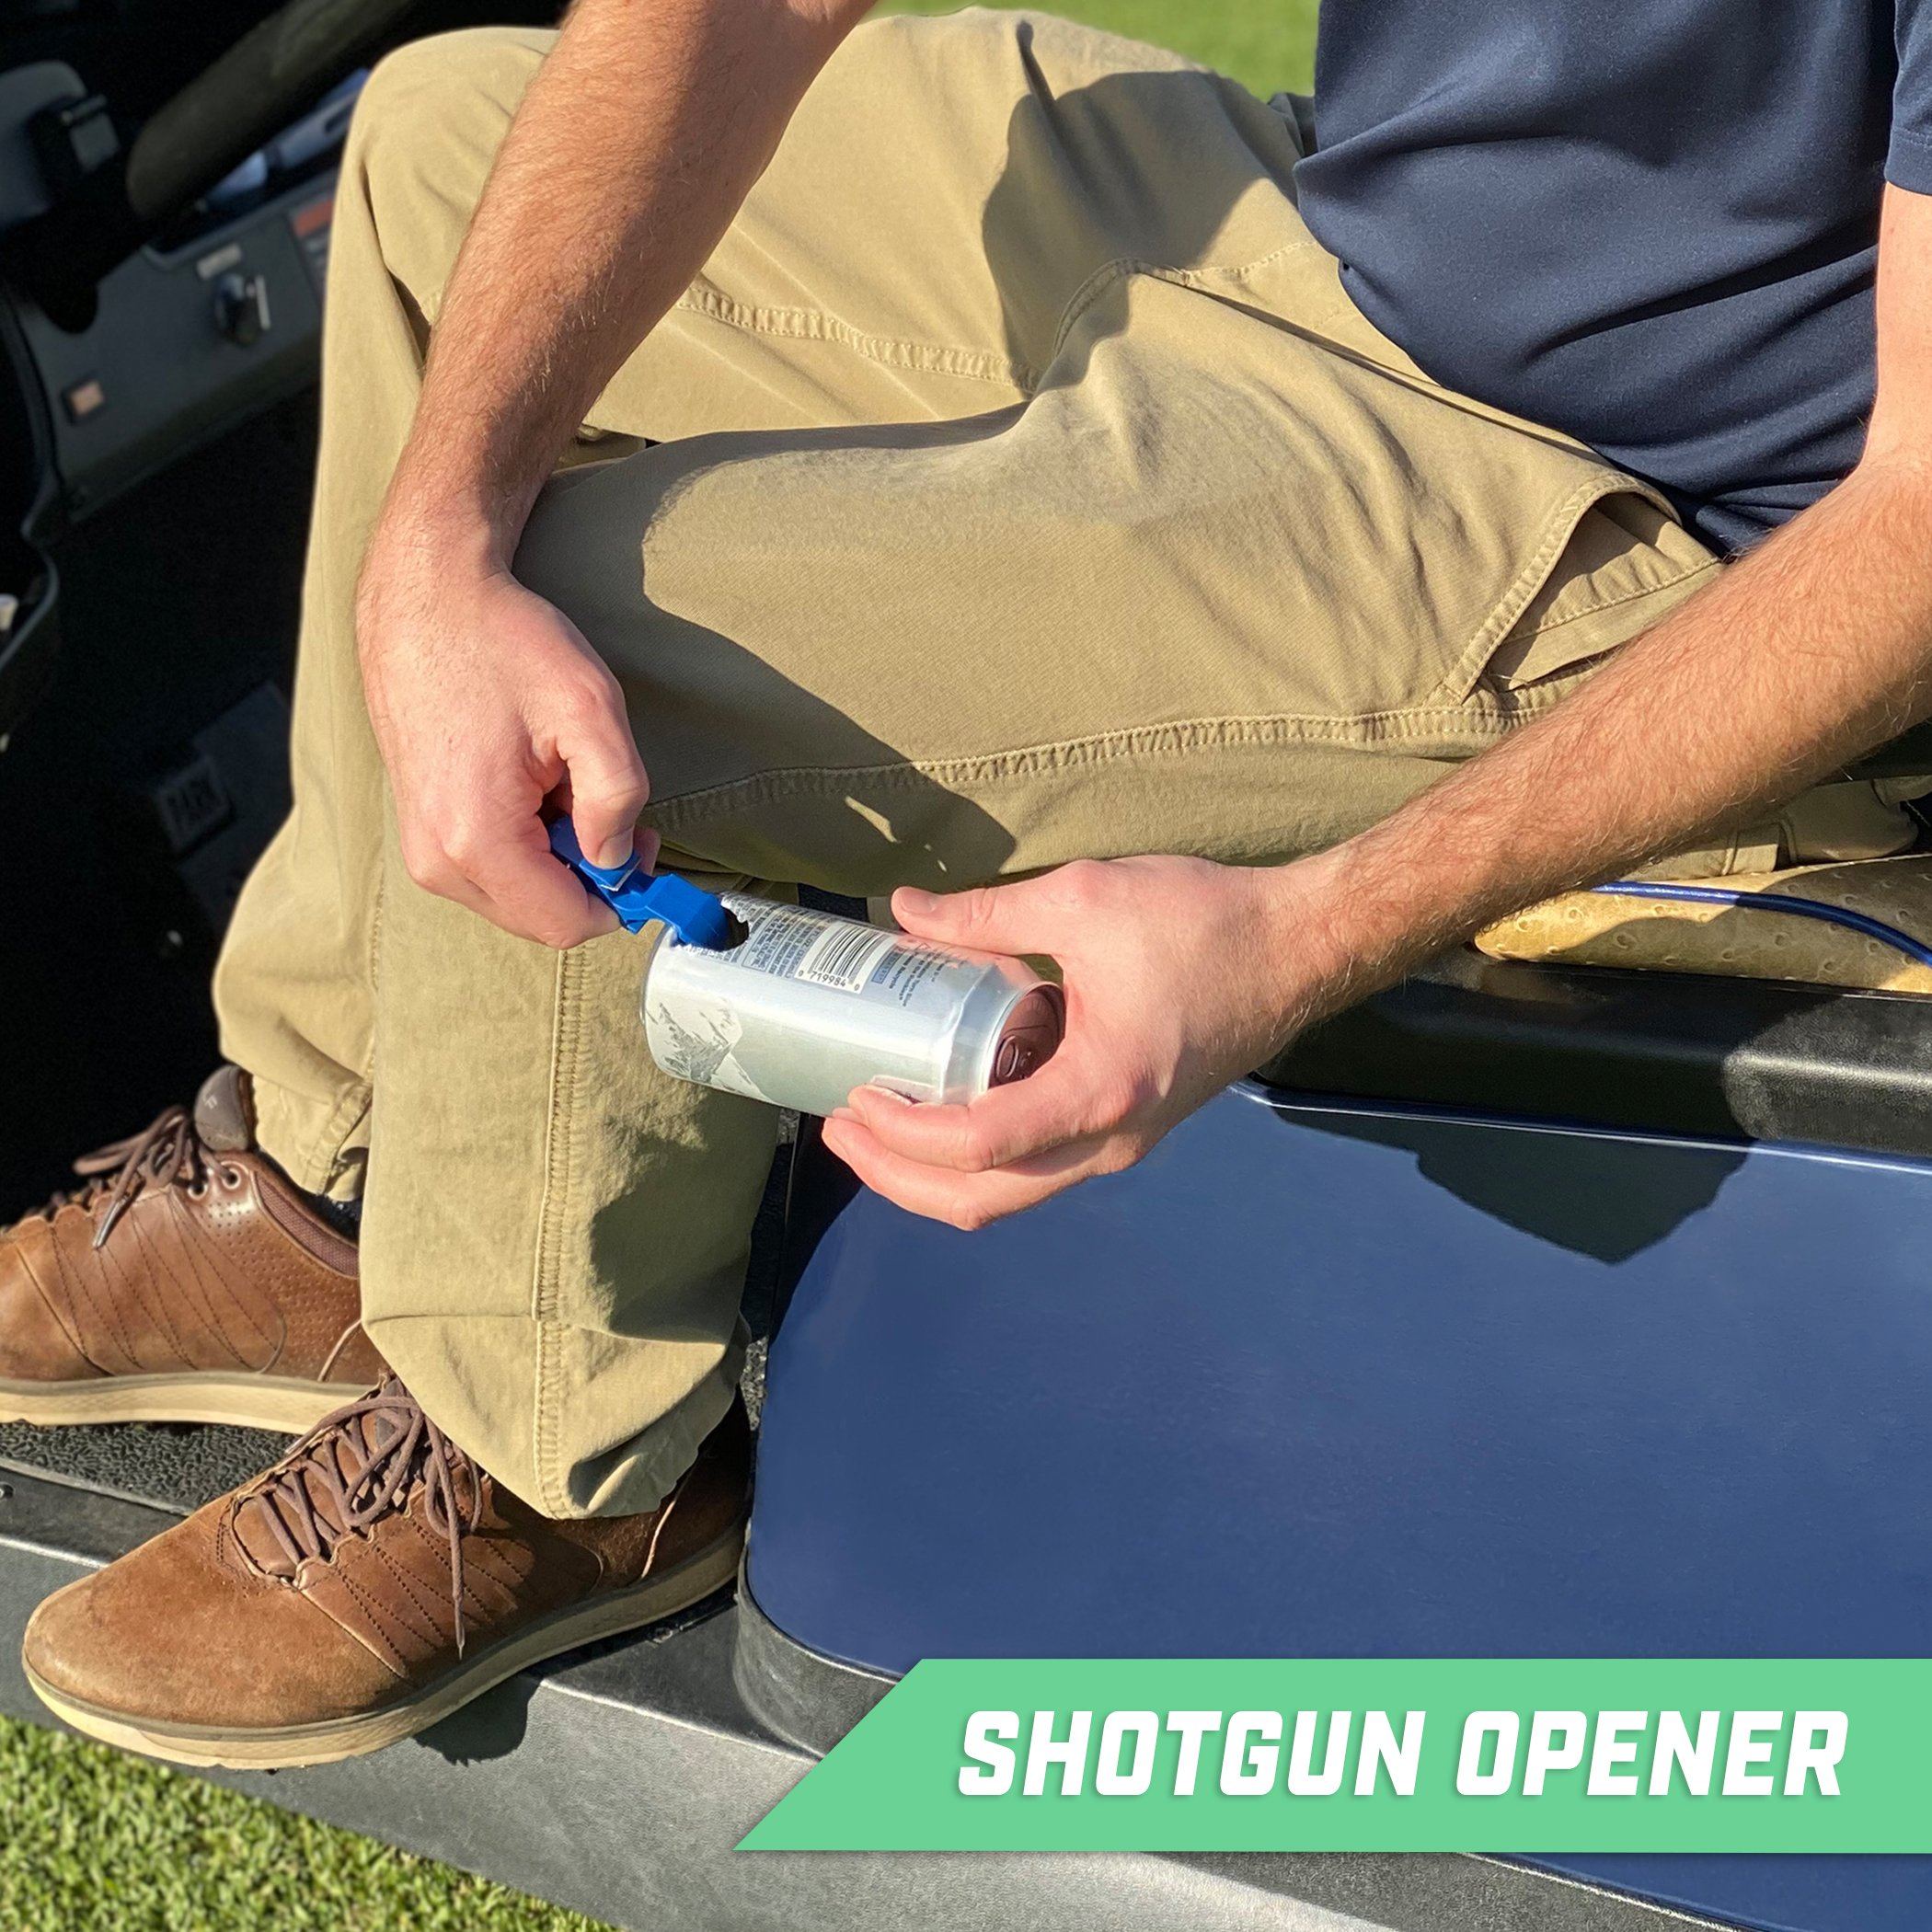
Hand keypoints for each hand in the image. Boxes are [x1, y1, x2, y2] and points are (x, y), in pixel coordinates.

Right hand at [357, 543, 654, 947]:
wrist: (427, 600)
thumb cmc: (503, 644)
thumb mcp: (589, 709)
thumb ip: (617, 797)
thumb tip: (618, 860)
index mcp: (476, 839)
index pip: (567, 924)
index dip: (621, 895)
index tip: (641, 839)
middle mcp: (437, 860)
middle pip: (543, 917)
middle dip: (588, 874)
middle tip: (603, 802)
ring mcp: (422, 850)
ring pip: (520, 897)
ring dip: (558, 855)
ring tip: (558, 781)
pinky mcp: (421, 833)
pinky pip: (493, 871)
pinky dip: (528, 841)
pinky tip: (530, 782)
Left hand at [822, 855, 1331, 1228]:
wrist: (1301, 947)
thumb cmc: (1206, 922)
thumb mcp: (1083, 900)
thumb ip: (985, 913)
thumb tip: (903, 915)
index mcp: (1099, 1090)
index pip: (976, 1145)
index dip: (899, 1131)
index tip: (853, 1093)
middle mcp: (1112, 1141)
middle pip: (981, 1203)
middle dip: (898, 1177)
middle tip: (840, 1128)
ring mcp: (1124, 1145)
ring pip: (1010, 1197)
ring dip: (934, 1175)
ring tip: (878, 1124)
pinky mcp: (1129, 1130)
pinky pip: (1038, 1169)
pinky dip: (978, 1157)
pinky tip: (945, 1104)